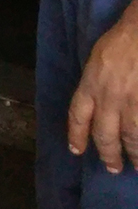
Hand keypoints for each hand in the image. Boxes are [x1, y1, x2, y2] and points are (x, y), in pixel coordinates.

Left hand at [68, 3, 137, 170]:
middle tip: (113, 168)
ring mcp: (133, 104)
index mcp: (90, 85)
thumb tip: (98, 105)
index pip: (78, 117)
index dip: (76, 136)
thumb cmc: (123, 39)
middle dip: (109, 154)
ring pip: (131, 137)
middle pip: (104, 135)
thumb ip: (95, 83)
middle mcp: (109, 98)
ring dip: (135, 155)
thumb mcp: (97, 60)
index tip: (77, 150)